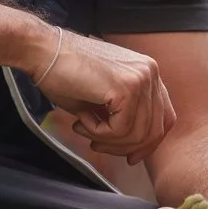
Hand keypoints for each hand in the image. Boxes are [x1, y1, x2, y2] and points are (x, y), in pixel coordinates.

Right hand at [34, 30, 175, 162]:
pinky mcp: (126, 88)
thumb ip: (124, 116)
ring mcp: (141, 79)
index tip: (130, 157)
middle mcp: (150, 73)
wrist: (43, 51)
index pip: (164, 118)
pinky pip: (120, 129)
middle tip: (97, 145)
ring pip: (137, 134)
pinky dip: (98, 133)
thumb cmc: (65, 72)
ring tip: (84, 129)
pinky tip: (82, 121)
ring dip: (107, 141)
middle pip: (154, 130)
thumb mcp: (104, 98)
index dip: (148, 143)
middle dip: (124, 148)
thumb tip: (132, 147)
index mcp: (148, 72)